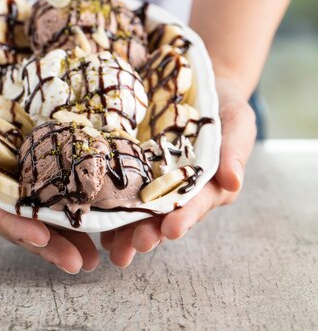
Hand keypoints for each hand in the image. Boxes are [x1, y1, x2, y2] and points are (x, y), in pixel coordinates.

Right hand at [0, 69, 99, 273]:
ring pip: (36, 210)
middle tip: (80, 262)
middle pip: (19, 223)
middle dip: (49, 244)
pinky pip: (45, 182)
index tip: (42, 238)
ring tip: (92, 253)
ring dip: (64, 231)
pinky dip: (66, 196)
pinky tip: (90, 209)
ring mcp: (7, 177)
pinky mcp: (23, 160)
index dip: (16, 228)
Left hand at [100, 76, 256, 266]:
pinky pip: (119, 185)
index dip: (184, 217)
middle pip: (163, 215)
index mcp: (208, 184)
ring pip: (138, 210)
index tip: (171, 229)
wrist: (195, 82)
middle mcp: (179, 189)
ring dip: (125, 230)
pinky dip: (107, 202)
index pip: (196, 204)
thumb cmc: (222, 106)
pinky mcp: (133, 165)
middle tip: (135, 246)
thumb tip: (234, 182)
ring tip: (111, 248)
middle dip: (150, 232)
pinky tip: (93, 216)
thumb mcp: (237, 121)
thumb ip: (235, 150)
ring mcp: (154, 179)